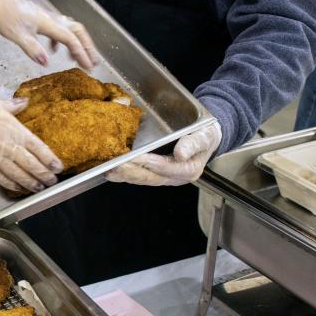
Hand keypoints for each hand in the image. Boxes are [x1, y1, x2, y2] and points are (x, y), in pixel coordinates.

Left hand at [0, 0, 98, 69]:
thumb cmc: (1, 16)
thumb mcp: (16, 36)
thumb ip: (32, 49)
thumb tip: (48, 62)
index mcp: (47, 22)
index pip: (71, 39)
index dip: (82, 53)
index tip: (89, 66)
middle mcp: (50, 18)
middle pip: (76, 30)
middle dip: (87, 46)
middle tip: (93, 61)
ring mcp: (44, 16)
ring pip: (68, 28)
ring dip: (76, 42)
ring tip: (78, 58)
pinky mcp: (37, 17)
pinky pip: (56, 28)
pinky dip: (60, 40)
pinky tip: (54, 50)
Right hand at [0, 86, 62, 192]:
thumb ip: (10, 106)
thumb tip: (23, 102)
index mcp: (12, 128)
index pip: (37, 147)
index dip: (49, 158)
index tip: (58, 166)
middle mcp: (7, 146)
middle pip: (31, 164)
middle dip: (43, 174)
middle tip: (52, 181)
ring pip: (18, 175)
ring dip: (31, 183)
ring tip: (40, 188)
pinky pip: (0, 178)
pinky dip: (11, 184)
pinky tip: (18, 188)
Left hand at [105, 122, 221, 185]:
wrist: (205, 138)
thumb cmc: (205, 136)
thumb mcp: (205, 136)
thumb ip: (193, 144)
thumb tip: (180, 154)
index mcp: (188, 170)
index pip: (166, 168)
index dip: (150, 163)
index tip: (136, 158)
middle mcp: (174, 177)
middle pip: (150, 177)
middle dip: (130, 172)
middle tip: (114, 166)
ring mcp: (164, 177)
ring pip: (142, 179)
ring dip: (124, 175)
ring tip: (109, 170)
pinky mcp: (156, 174)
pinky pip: (139, 176)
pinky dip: (125, 173)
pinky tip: (112, 170)